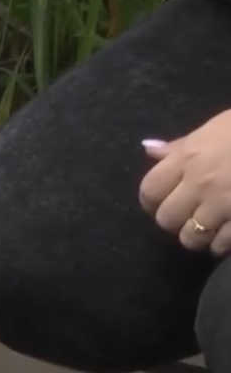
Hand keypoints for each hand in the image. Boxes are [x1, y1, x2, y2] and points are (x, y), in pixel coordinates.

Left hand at [140, 109, 230, 255]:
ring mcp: (224, 204)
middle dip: (175, 220)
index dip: (152, 201)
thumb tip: (149, 150)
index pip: (150, 191)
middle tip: (189, 215)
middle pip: (166, 219)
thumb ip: (182, 146)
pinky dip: (220, 245)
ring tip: (209, 228)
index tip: (161, 203)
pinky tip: (228, 236)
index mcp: (189, 158)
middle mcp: (201, 183)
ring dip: (197, 237)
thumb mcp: (216, 127)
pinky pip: (221, 245)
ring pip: (191, 238)